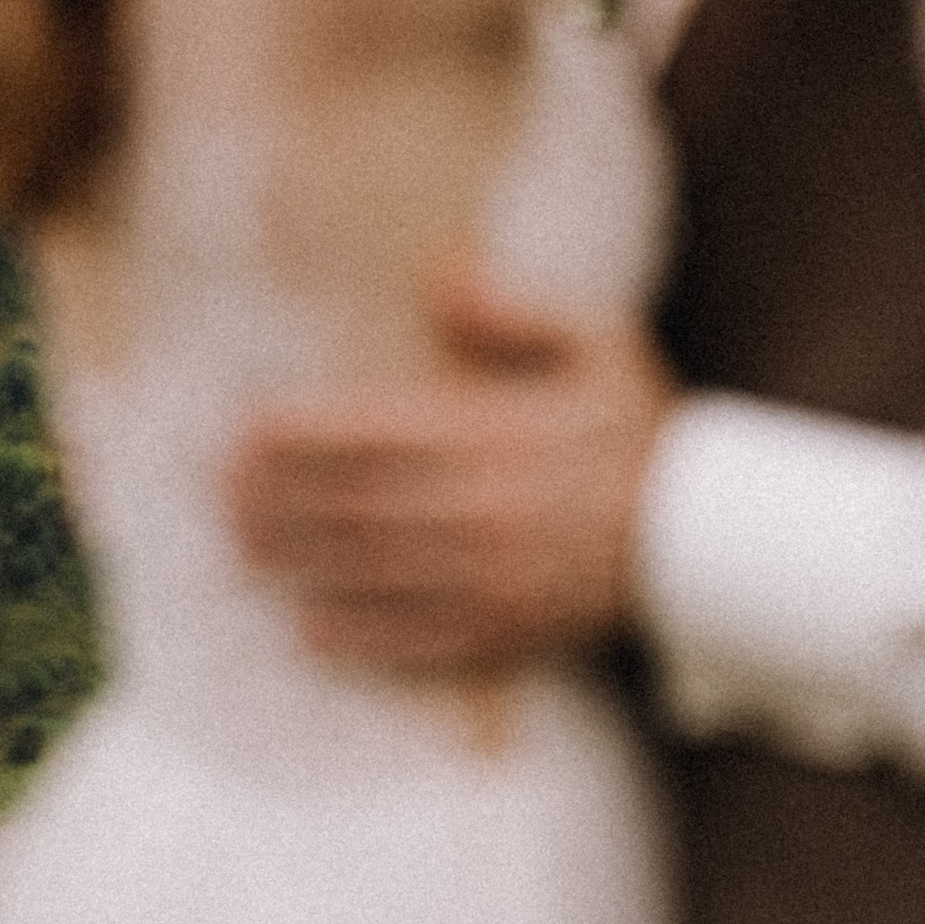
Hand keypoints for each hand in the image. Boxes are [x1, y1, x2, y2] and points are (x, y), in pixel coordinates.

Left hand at [224, 274, 675, 678]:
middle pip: (355, 505)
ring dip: (299, 563)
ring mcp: (494, 579)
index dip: (300, 433)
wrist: (708, 537)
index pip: (375, 431)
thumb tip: (447, 282)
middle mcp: (486, 509)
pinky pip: (416, 641)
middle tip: (216, 494)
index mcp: (499, 434)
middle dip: (278, 499)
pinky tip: (308, 629)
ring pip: (372, 573)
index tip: (243, 428)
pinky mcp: (507, 633)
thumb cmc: (644, 433)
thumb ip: (523, 312)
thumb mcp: (603, 345)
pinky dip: (357, 638)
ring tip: (241, 551)